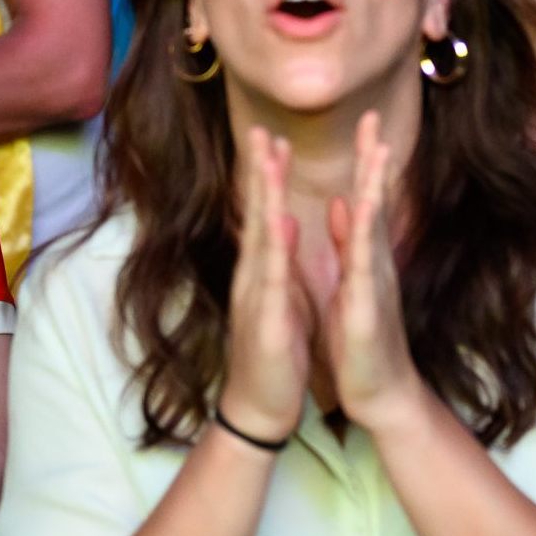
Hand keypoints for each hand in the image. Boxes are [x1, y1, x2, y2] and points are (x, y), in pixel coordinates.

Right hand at [217, 128, 312, 442]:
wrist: (260, 406)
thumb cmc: (274, 352)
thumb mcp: (281, 299)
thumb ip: (278, 261)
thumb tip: (281, 223)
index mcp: (264, 269)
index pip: (266, 212)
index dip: (269, 174)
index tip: (274, 136)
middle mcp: (254, 275)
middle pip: (258, 213)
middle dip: (260, 170)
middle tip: (262, 128)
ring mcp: (257, 294)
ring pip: (261, 236)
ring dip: (265, 195)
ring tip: (269, 159)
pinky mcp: (268, 319)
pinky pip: (272, 279)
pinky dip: (275, 250)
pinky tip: (279, 223)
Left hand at [324, 112, 422, 430]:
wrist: (380, 392)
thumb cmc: (362, 341)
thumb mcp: (351, 284)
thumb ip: (349, 242)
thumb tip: (344, 204)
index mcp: (362, 256)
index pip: (362, 198)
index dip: (362, 160)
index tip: (363, 122)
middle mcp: (372, 262)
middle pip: (373, 199)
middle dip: (372, 158)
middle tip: (373, 116)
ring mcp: (372, 282)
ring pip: (373, 225)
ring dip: (375, 187)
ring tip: (379, 150)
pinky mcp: (365, 306)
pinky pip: (363, 266)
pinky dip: (361, 236)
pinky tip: (361, 212)